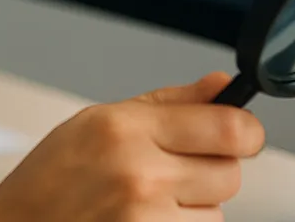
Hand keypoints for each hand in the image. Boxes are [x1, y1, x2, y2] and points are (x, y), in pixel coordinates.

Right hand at [0, 73, 264, 221]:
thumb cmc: (49, 181)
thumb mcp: (98, 122)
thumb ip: (168, 103)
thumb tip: (220, 86)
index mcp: (125, 129)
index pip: (228, 127)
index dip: (246, 130)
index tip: (241, 133)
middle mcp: (140, 174)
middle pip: (231, 172)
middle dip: (212, 170)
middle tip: (174, 170)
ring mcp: (147, 219)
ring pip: (218, 212)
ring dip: (194, 207)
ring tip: (147, 201)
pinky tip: (144, 220)